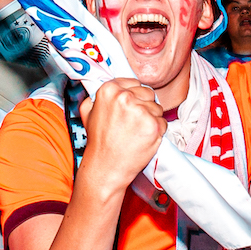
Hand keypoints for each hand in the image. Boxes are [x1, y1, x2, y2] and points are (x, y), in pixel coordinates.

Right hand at [78, 79, 165, 194]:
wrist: (105, 167)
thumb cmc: (98, 142)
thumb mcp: (88, 113)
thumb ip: (96, 96)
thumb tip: (107, 86)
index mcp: (109, 90)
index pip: (133, 82)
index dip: (134, 96)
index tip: (129, 107)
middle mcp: (125, 97)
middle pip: (148, 93)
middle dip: (144, 106)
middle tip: (133, 123)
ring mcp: (141, 111)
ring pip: (157, 108)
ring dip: (151, 119)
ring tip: (136, 133)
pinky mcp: (153, 125)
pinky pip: (163, 122)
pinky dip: (157, 131)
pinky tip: (143, 139)